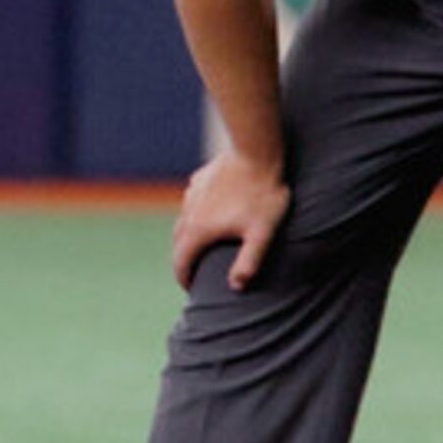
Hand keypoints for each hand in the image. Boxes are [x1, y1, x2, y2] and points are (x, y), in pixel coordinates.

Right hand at [170, 151, 290, 290]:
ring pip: (185, 220)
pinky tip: (210, 211)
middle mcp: (189, 213)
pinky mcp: (200, 179)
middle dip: (185, 259)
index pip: (181, 262)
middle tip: (196, 270)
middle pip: (179, 242)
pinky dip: (197, 213)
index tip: (191, 290)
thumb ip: (249, 262)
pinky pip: (193, 201)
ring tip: (203, 243)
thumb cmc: (263, 195)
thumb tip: (236, 287)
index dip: (185, 279)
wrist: (257, 152)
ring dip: (189, 236)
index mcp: (199, 230)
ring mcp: (192, 194)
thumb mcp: (261, 233)